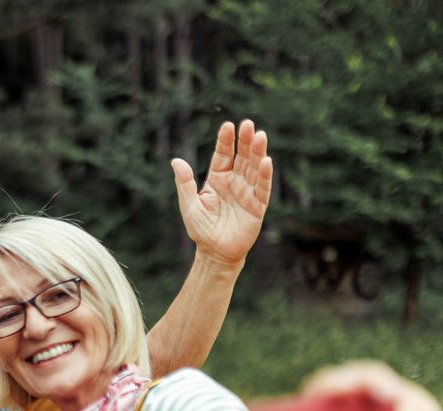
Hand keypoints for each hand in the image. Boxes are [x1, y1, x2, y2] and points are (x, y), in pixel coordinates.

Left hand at [172, 120, 273, 266]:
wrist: (214, 253)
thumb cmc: (201, 229)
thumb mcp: (189, 205)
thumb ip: (184, 183)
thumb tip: (175, 160)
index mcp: (217, 179)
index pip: (223, 156)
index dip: (226, 141)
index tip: (228, 126)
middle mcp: (234, 182)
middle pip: (242, 157)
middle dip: (245, 141)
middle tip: (249, 124)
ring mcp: (247, 193)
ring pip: (254, 169)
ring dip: (258, 153)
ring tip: (260, 136)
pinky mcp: (257, 206)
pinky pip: (262, 188)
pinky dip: (265, 175)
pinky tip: (267, 161)